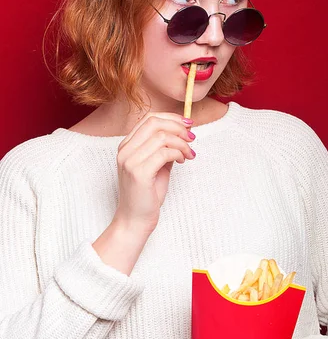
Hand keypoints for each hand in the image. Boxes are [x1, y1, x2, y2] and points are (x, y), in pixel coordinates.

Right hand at [114, 112, 195, 236]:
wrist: (135, 220)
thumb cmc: (147, 194)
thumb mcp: (158, 165)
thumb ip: (165, 148)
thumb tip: (184, 132)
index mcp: (127, 145)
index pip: (149, 118)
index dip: (171, 118)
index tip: (188, 124)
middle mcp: (125, 150)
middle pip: (154, 123)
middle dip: (178, 127)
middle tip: (192, 138)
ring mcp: (130, 161)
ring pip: (162, 137)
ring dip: (181, 143)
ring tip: (188, 154)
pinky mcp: (139, 173)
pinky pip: (164, 153)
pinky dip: (178, 154)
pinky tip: (183, 161)